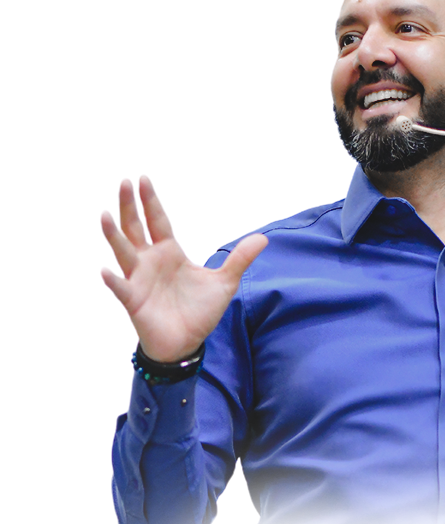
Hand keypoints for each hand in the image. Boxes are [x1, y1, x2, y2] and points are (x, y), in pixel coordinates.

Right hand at [100, 178, 267, 362]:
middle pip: (135, 229)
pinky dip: (108, 275)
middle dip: (128, 208)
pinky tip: (100, 265)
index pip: (156, 222)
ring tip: (102, 211)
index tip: (141, 179)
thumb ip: (240, 259)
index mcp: (169, 254)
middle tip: (124, 183)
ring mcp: (139, 279)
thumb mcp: (225, 282)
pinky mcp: (134, 300)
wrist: (188, 344)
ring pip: (122, 251)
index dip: (150, 202)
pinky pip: (119, 285)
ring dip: (111, 231)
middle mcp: (150, 262)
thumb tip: (263, 238)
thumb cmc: (200, 312)